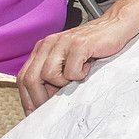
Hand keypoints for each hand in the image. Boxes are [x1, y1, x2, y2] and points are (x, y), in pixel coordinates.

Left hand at [17, 13, 138, 112]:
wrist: (115, 26)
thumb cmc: (93, 46)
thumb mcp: (67, 60)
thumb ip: (53, 74)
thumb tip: (42, 101)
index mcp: (43, 48)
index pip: (24, 77)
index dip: (27, 98)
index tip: (34, 112)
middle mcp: (49, 44)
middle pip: (31, 78)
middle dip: (40, 98)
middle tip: (53, 107)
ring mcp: (63, 43)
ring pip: (48, 75)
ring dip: (63, 84)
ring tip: (76, 78)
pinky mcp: (78, 44)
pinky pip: (70, 71)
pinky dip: (79, 75)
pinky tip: (87, 68)